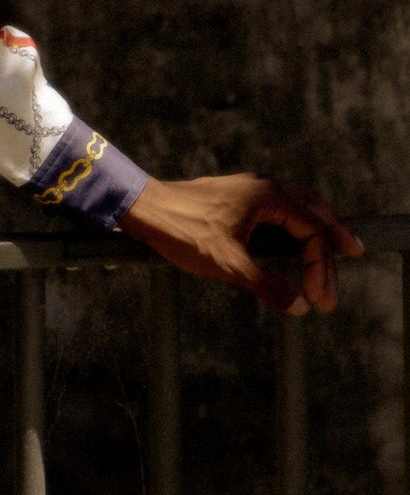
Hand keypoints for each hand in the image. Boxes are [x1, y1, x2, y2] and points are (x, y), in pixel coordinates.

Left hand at [120, 175, 361, 314]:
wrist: (139, 208)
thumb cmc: (181, 232)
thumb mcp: (227, 265)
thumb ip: (267, 285)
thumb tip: (301, 307)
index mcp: (268, 196)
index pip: (312, 232)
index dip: (321, 268)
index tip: (319, 299)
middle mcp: (263, 187)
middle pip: (313, 211)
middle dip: (332, 239)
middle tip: (355, 257)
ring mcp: (248, 190)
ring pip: (295, 205)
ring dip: (314, 228)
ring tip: (333, 246)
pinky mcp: (234, 198)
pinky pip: (275, 208)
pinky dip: (291, 225)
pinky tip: (289, 240)